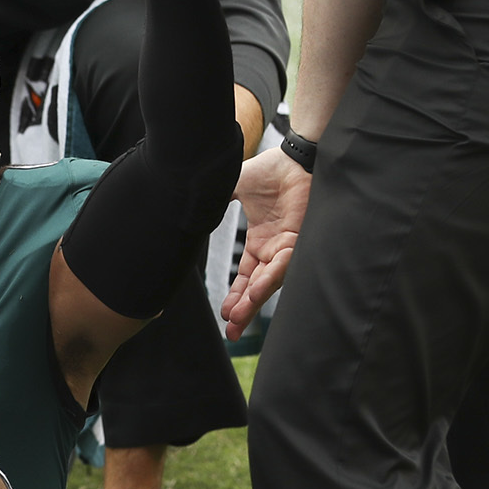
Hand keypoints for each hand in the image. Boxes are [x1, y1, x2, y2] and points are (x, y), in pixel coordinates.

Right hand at [221, 145, 310, 334]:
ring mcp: (287, 246)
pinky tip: (255, 292)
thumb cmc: (270, 170)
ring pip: (270, 281)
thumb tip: (189, 209)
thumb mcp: (233, 189)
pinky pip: (284, 264)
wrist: (292, 156)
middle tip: (232, 332)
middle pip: (256, 287)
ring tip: (239, 318)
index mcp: (260, 242)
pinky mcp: (299, 239)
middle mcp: (274, 249)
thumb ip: (215, 201)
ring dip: (254, 301)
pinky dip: (269, 279)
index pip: (246, 277)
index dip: (236, 296)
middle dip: (244, 310)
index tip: (225, 316)